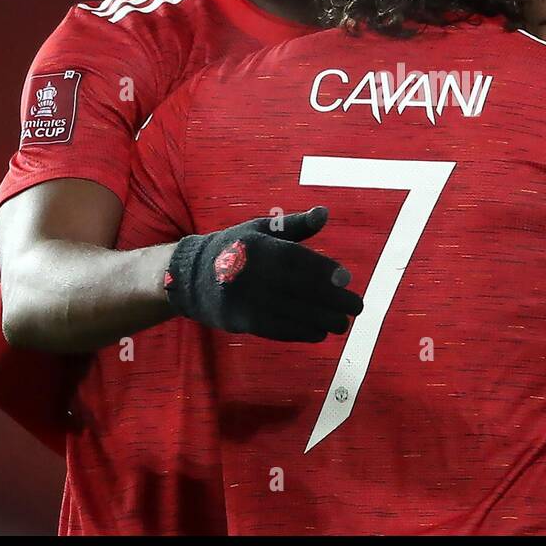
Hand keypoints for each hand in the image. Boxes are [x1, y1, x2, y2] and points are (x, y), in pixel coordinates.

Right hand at [164, 206, 363, 341]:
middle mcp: (252, 275)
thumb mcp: (261, 229)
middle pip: (299, 290)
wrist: (190, 277)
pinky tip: (320, 333)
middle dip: (332, 301)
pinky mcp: (243, 321)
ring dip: (322, 321)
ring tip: (342, 324)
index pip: (297, 260)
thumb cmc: (236, 248)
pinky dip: (301, 333)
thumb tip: (324, 212)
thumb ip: (295, 225)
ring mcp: (246, 301)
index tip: (346, 278)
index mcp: (259, 248)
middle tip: (355, 307)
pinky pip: (277, 329)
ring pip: (291, 314)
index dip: (323, 270)